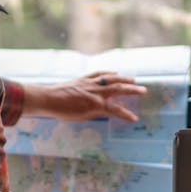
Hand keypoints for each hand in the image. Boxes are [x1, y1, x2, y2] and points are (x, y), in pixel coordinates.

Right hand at [22, 72, 146, 121]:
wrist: (49, 98)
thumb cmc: (54, 97)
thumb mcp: (68, 90)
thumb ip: (79, 92)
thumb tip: (84, 97)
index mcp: (85, 81)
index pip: (101, 75)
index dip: (111, 75)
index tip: (118, 74)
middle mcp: (93, 85)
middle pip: (114, 80)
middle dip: (127, 81)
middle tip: (138, 83)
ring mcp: (95, 94)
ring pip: (117, 89)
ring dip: (131, 90)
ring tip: (142, 91)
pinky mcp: (95, 105)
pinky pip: (113, 109)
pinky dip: (124, 113)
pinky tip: (132, 117)